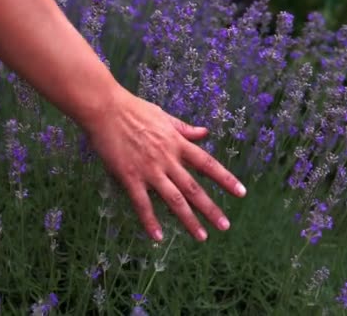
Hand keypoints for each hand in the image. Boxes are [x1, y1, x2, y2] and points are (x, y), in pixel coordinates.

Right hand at [85, 88, 246, 241]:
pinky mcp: (130, 177)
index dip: (225, 179)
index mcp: (177, 143)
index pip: (207, 164)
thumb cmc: (132, 109)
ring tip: (201, 236)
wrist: (105, 109)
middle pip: (194, 188)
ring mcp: (149, 170)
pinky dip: (150, 221)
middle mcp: (167, 159)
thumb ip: (183, 128)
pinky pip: (142, 203)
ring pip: (174, 199)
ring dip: (189, 220)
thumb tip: (204, 132)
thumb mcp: (163, 116)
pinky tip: (158, 237)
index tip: (241, 193)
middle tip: (224, 226)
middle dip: (211, 209)